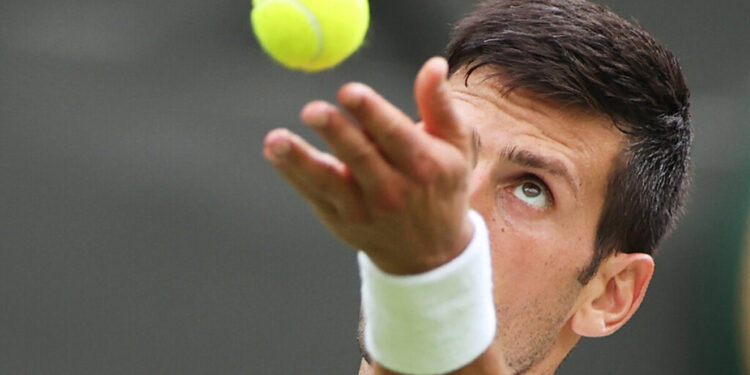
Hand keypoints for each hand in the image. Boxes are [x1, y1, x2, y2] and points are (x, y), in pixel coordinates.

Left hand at [263, 57, 472, 274]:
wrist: (430, 252)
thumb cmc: (441, 184)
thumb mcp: (454, 145)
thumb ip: (439, 104)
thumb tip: (433, 64)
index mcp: (423, 166)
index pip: (394, 135)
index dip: (371, 112)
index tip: (349, 91)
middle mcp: (393, 191)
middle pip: (360, 158)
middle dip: (335, 133)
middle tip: (312, 110)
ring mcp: (363, 209)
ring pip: (329, 181)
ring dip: (301, 160)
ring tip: (278, 140)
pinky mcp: (340, 220)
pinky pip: (313, 193)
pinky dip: (293, 173)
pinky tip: (276, 151)